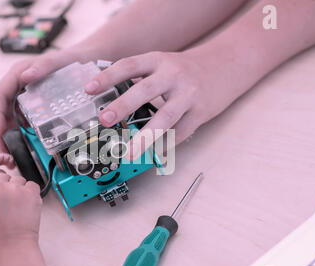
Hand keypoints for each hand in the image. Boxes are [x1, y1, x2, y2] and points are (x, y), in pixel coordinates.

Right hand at [0, 49, 84, 151]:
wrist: (83, 62)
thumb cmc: (68, 60)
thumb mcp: (56, 61)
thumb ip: (42, 66)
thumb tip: (25, 76)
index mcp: (16, 75)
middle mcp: (16, 86)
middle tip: (1, 151)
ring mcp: (22, 97)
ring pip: (6, 118)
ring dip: (5, 136)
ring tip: (9, 153)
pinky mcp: (30, 106)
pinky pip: (19, 121)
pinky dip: (18, 134)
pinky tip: (22, 146)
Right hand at [0, 169, 41, 255]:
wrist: (11, 246)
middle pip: (4, 175)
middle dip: (6, 185)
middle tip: (8, 201)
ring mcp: (15, 188)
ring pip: (19, 179)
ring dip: (19, 189)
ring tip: (17, 206)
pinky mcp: (30, 192)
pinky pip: (32, 185)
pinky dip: (31, 193)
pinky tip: (26, 205)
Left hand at [85, 49, 238, 158]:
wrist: (226, 65)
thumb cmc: (187, 69)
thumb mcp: (163, 64)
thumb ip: (141, 77)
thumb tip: (110, 98)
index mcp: (158, 61)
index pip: (128, 65)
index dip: (107, 77)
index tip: (88, 89)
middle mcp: (173, 75)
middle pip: (144, 90)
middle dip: (122, 106)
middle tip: (105, 120)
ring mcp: (189, 94)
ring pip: (165, 117)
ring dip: (145, 136)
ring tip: (129, 152)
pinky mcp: (202, 111)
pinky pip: (181, 132)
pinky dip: (166, 145)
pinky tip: (154, 155)